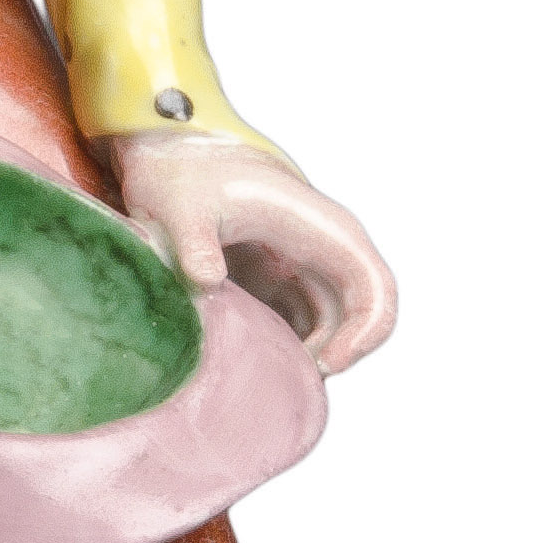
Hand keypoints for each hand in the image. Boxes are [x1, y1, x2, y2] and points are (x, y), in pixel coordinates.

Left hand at [107, 131, 396, 375]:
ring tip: (260, 377)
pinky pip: (299, 330)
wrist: (167, 159)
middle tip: (282, 383)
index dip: (365, 334)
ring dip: (305, 361)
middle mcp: (325, 253)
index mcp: (322, 230)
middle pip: (359, 323)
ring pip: (330, 333)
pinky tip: (247, 367)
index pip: (375, 289)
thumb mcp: (182, 205)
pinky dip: (283, 355)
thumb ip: (193, 240)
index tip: (327, 365)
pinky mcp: (279, 288)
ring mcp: (304, 272)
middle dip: (330, 360)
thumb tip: (204, 281)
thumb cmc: (184, 175)